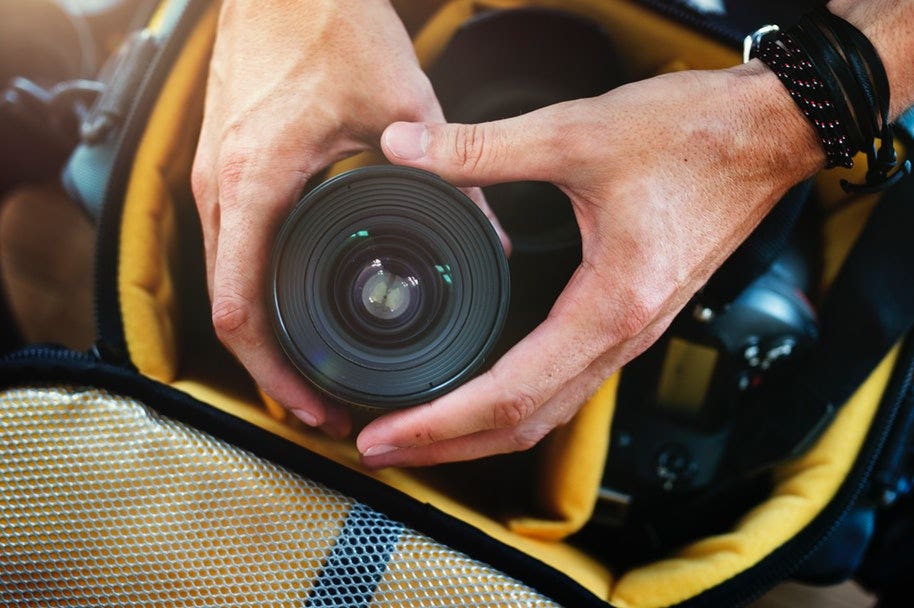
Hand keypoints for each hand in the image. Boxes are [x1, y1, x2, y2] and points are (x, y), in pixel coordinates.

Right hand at [191, 0, 507, 435]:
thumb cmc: (327, 20)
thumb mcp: (402, 99)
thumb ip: (449, 168)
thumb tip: (488, 232)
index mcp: (256, 180)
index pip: (241, 309)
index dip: (274, 374)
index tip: (313, 404)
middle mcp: (221, 186)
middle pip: (226, 311)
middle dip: (270, 370)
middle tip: (318, 406)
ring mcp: (213, 177)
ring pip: (224, 284)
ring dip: (262, 335)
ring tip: (309, 370)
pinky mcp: (224, 166)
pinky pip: (230, 250)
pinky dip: (257, 291)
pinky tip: (293, 306)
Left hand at [356, 63, 825, 466]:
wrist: (767, 135)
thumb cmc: (694, 137)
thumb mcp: (576, 133)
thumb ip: (482, 146)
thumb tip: (405, 148)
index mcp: (608, 307)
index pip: (509, 395)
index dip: (439, 423)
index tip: (385, 435)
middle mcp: (622, 337)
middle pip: (524, 424)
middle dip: (447, 444)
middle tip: (381, 448)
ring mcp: (630, 335)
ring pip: (546, 411)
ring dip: (478, 431)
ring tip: (419, 431)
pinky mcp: (630, 319)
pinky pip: (565, 383)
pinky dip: (513, 402)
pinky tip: (480, 390)